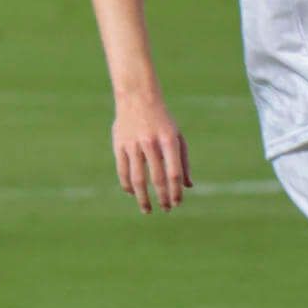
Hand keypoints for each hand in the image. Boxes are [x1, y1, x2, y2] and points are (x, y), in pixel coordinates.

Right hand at [112, 94, 190, 212]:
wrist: (137, 97)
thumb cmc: (162, 120)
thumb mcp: (178, 137)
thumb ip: (183, 161)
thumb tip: (188, 186)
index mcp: (169, 140)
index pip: (174, 173)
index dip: (176, 191)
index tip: (177, 203)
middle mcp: (151, 143)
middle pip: (157, 178)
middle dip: (162, 198)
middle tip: (166, 209)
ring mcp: (133, 144)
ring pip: (138, 178)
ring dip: (143, 198)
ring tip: (147, 209)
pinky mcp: (119, 145)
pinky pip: (123, 170)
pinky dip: (127, 185)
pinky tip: (132, 193)